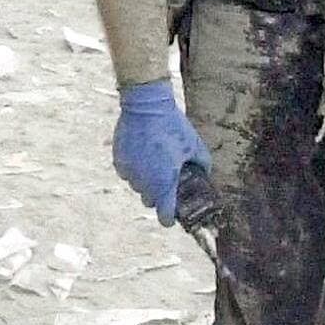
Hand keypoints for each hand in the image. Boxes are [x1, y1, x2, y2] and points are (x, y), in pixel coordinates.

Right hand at [113, 78, 211, 225]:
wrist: (146, 107)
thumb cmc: (173, 127)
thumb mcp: (195, 146)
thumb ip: (203, 165)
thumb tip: (205, 174)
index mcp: (164, 184)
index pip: (165, 218)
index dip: (170, 218)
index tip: (173, 213)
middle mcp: (144, 184)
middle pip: (150, 201)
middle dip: (158, 195)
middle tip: (166, 179)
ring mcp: (129, 173)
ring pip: (138, 187)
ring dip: (145, 181)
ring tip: (154, 161)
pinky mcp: (119, 161)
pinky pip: (127, 173)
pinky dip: (134, 168)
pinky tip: (142, 153)